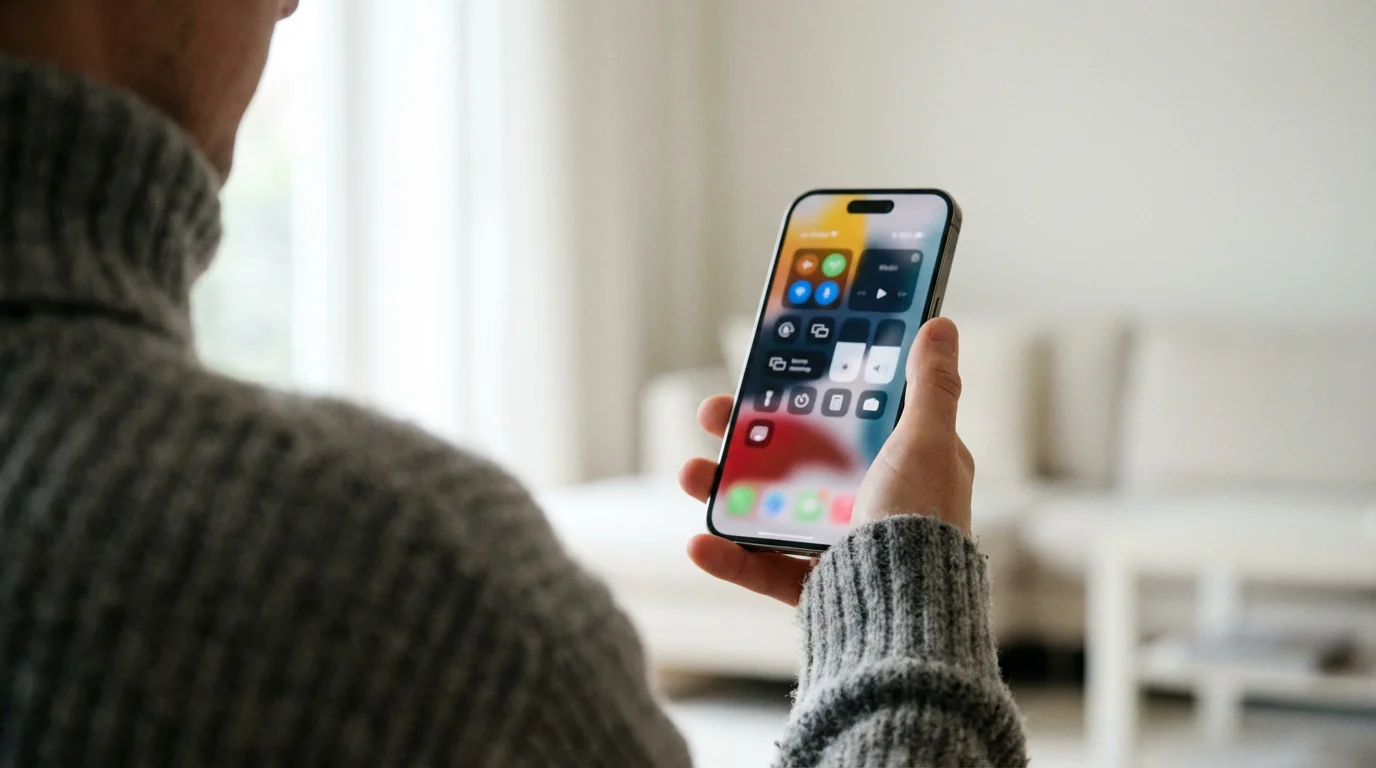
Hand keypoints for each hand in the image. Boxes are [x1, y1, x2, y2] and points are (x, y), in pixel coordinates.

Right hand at [678, 316, 973, 605]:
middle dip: (747, 434)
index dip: (806, 389)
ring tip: (689, 474)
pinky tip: (699, 542)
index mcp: (904, 465)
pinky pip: (764, 569)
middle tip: (711, 412)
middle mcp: (874, 503)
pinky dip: (730, 557)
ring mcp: (842, 546)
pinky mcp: (817, 588)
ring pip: (771, 509)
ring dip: (724, 489)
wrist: (903, 619)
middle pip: (798, 458)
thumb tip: (940, 326)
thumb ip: (930, 386)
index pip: (848, 414)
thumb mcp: (928, 443)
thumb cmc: (921, 523)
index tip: (767, 369)